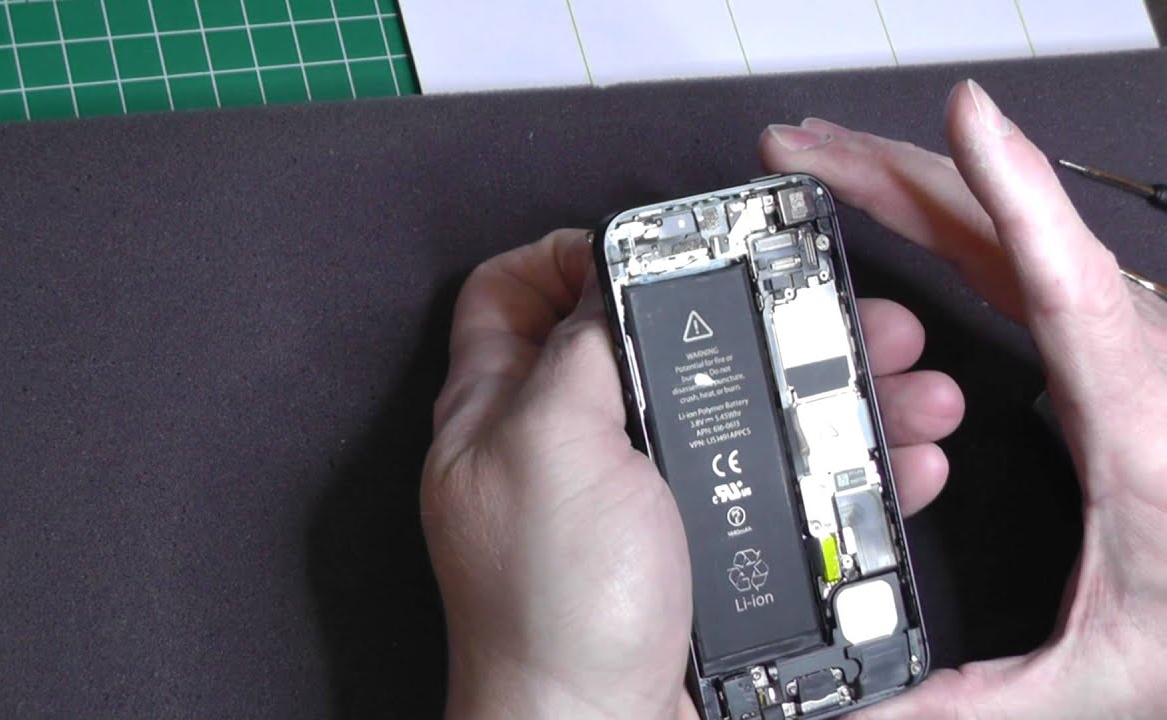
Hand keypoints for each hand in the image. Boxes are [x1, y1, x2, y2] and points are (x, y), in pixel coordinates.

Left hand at [421, 230, 963, 717]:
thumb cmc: (555, 605)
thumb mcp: (552, 443)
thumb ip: (580, 350)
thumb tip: (611, 283)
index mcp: (501, 409)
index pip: (511, 291)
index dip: (574, 253)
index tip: (663, 248)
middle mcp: (565, 447)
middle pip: (657, 344)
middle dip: (752, 318)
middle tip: (831, 307)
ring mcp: (638, 501)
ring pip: (736, 412)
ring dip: (823, 386)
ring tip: (903, 380)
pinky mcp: (699, 550)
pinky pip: (777, 485)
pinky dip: (841, 465)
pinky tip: (899, 458)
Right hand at [759, 80, 1166, 718]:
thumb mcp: (1098, 685)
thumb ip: (973, 708)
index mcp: (1133, 429)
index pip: (1066, 288)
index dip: (1014, 196)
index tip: (964, 119)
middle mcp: (1124, 366)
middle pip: (1006, 236)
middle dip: (895, 175)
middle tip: (798, 151)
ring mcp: (1109, 349)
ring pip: (1004, 235)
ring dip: (910, 187)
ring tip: (822, 166)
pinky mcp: (1092, 354)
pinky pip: (1009, 260)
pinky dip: (945, 219)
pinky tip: (899, 211)